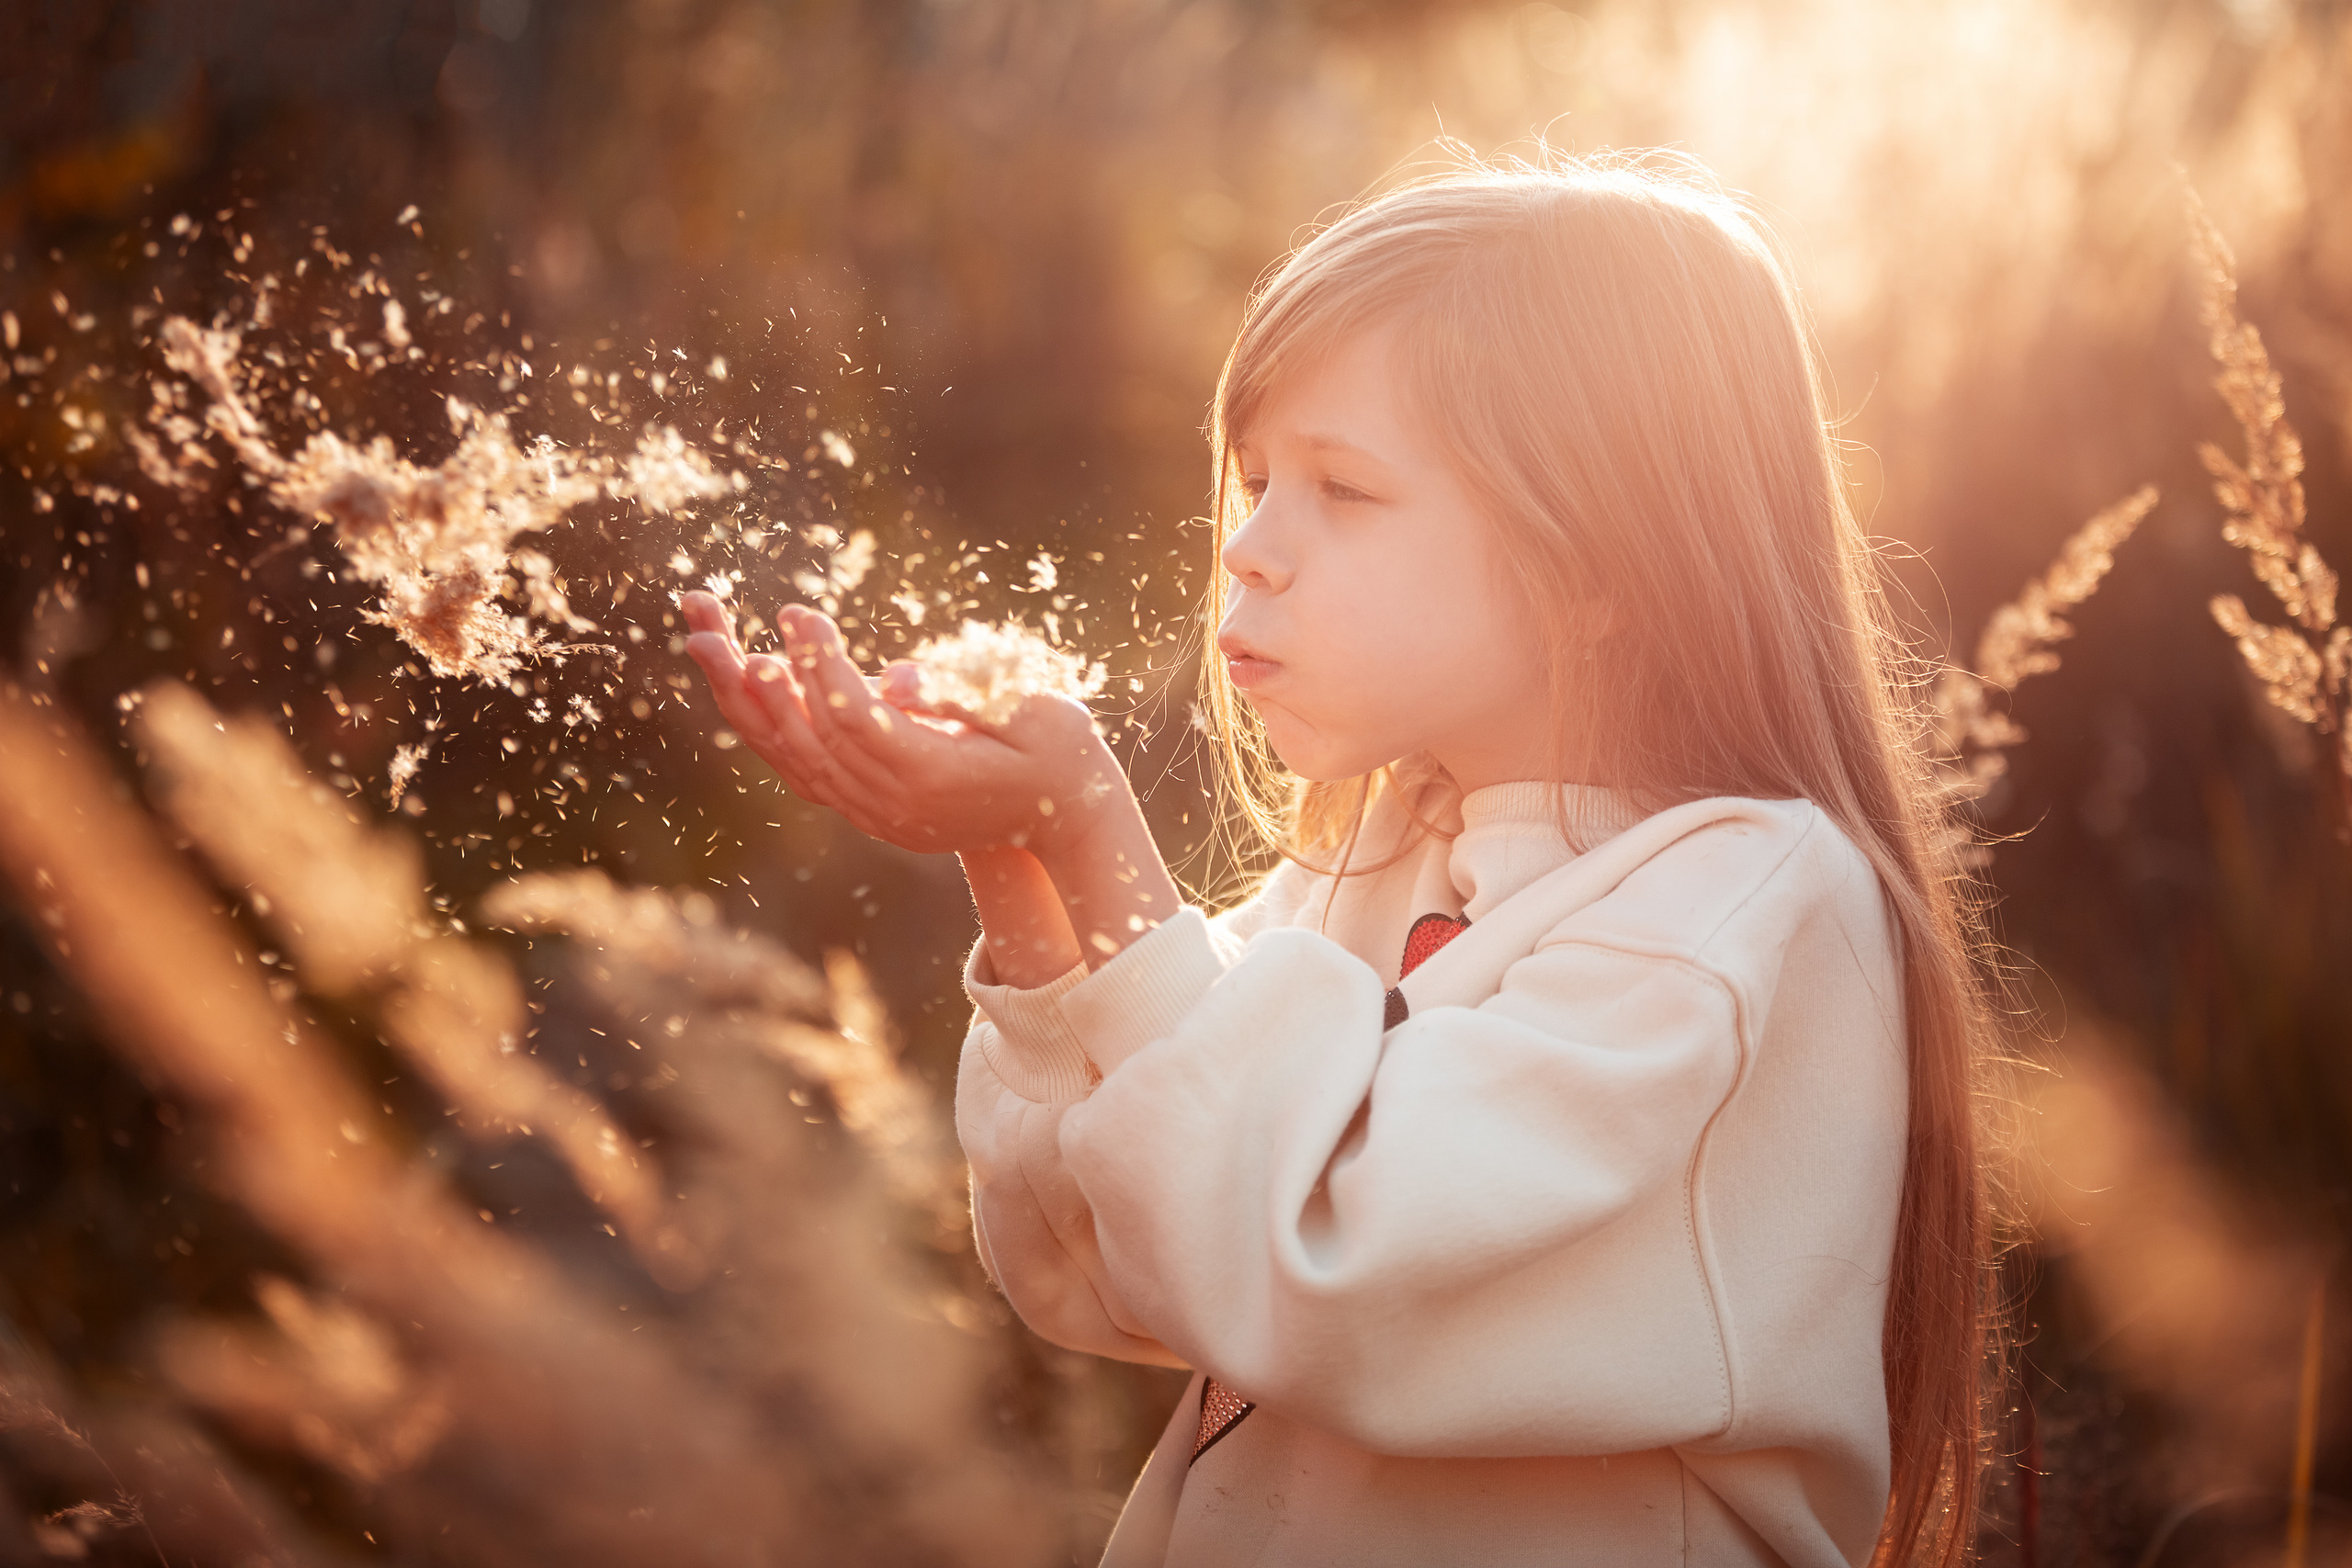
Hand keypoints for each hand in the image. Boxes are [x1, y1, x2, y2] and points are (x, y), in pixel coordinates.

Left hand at [679, 592, 1116, 857]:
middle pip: (810, 737)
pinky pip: (804, 771)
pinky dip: (770, 728)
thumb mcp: (1031, 711)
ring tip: (709, 639)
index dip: (822, 664)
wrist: (1066, 820)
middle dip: (760, 675)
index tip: (797, 612)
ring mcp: (877, 815)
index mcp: (933, 776)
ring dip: (746, 700)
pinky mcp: (869, 811)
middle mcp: (893, 804)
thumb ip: (964, 695)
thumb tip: (898, 681)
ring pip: (794, 759)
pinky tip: (748, 681)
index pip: (857, 718)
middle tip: (712, 619)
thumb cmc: (1059, 749)